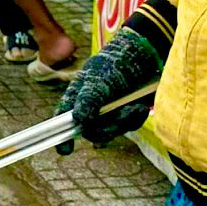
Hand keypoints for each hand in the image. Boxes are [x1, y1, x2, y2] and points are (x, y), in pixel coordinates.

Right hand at [59, 28, 160, 144]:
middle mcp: (91, 106)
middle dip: (106, 128)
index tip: (65, 150)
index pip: (64, 118)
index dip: (62, 134)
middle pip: (90, 130)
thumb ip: (89, 100)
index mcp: (78, 95)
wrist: (145, 55)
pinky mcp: (125, 113)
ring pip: (110, 130)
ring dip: (124, 122)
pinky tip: (140, 108)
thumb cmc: (116, 63)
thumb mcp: (100, 80)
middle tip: (120, 118)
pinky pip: (126, 126)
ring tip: (136, 108)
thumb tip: (78, 120)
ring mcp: (108, 111)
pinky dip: (134, 119)